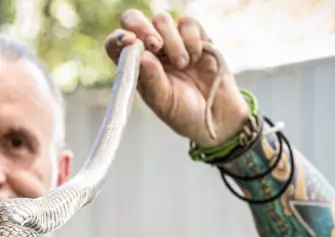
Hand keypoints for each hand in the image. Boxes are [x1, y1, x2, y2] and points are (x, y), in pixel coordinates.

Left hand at [104, 9, 250, 147]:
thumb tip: (142, 56)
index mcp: (136, 67)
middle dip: (142, 28)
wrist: (217, 119)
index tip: (129, 42)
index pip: (116, 44)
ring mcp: (173, 42)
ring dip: (172, 41)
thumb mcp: (163, 103)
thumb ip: (151, 79)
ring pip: (162, 20)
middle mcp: (151, 51)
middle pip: (134, 20)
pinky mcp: (196, 37)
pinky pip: (188, 23)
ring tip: (183, 64)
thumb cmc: (184, 114)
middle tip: (155, 45)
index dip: (118, 38)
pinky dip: (191, 39)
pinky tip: (196, 57)